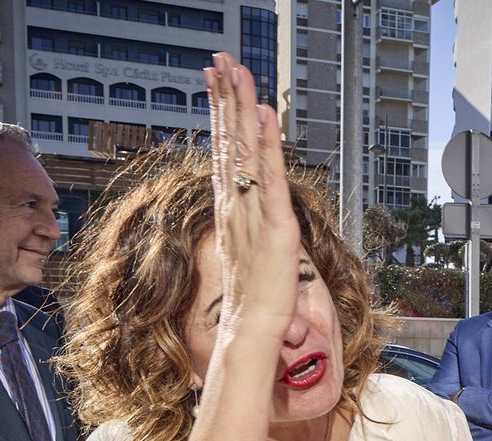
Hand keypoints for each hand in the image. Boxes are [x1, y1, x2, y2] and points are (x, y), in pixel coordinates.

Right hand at [205, 52, 298, 333]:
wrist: (249, 329)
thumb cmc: (251, 296)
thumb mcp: (248, 249)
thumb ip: (246, 221)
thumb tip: (247, 201)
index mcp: (231, 207)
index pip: (223, 149)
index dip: (219, 112)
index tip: (215, 79)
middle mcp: (237, 204)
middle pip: (228, 140)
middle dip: (225, 96)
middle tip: (220, 59)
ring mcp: (253, 213)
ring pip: (245, 150)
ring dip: (241, 108)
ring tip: (237, 70)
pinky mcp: (276, 226)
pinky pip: (271, 178)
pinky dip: (267, 146)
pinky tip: (265, 117)